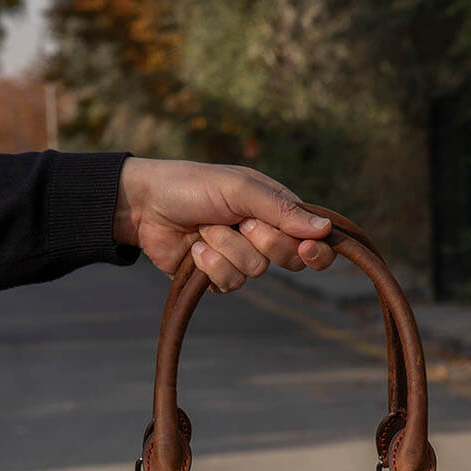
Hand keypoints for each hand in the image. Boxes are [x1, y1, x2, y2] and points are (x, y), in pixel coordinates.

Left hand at [113, 157, 335, 291]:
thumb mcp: (239, 189)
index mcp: (275, 208)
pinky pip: (230, 284)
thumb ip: (281, 210)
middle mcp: (263, 234)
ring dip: (227, 249)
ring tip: (205, 229)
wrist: (145, 206)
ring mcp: (240, 257)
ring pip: (256, 272)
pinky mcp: (219, 276)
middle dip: (263, 242)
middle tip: (240, 223)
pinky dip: (211, 266)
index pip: (313, 238)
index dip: (315, 250)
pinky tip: (196, 250)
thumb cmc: (192, 185)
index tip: (306, 249)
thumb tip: (325, 229)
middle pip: (289, 259)